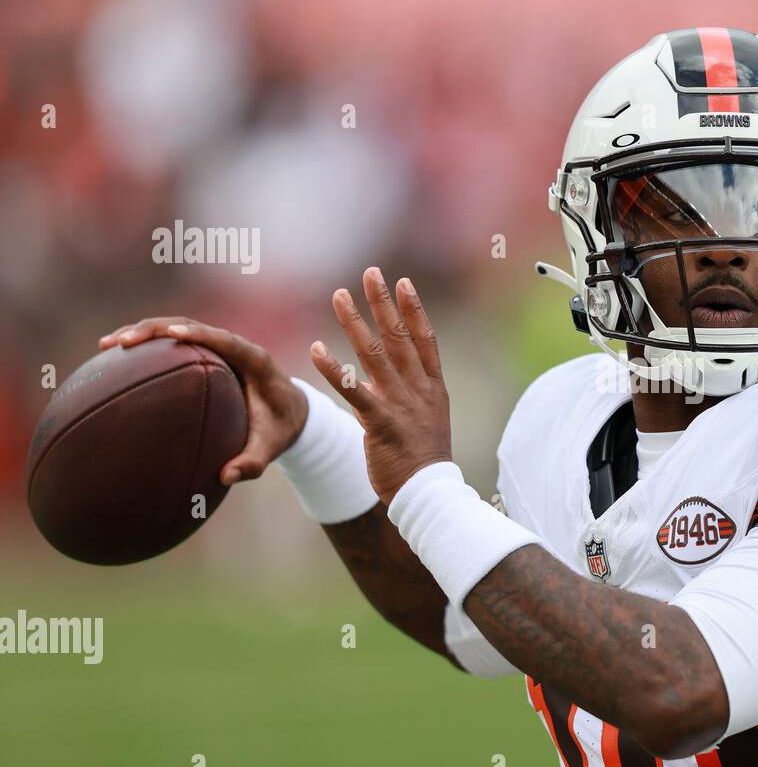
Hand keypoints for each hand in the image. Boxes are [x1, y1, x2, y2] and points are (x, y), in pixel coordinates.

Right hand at [97, 317, 307, 484]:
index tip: (172, 334)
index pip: (225, 340)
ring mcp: (218, 348)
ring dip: (143, 333)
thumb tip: (226, 476)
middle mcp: (234, 347)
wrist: (291, 413)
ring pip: (176, 329)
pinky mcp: (206, 355)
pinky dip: (147, 347)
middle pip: (192, 326)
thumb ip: (254, 462)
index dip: (199, 334)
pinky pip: (174, 345)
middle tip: (121, 343)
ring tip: (106, 346)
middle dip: (155, 330)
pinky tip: (116, 359)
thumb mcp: (272, 447)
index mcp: (255, 360)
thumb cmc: (281, 428)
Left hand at [309, 267, 451, 505]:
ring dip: (355, 323)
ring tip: (338, 296)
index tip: (402, 283)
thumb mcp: (430, 421)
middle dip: (383, 303)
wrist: (429, 494)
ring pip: (375, 355)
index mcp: (433, 388)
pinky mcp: (380, 423)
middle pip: (400, 337)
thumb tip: (404, 379)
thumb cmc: (425, 463)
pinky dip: (334, 369)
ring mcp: (401, 404)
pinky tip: (316, 350)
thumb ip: (416, 396)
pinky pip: (354, 390)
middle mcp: (418, 390)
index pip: (425, 339)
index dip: (413, 309)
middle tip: (370, 273)